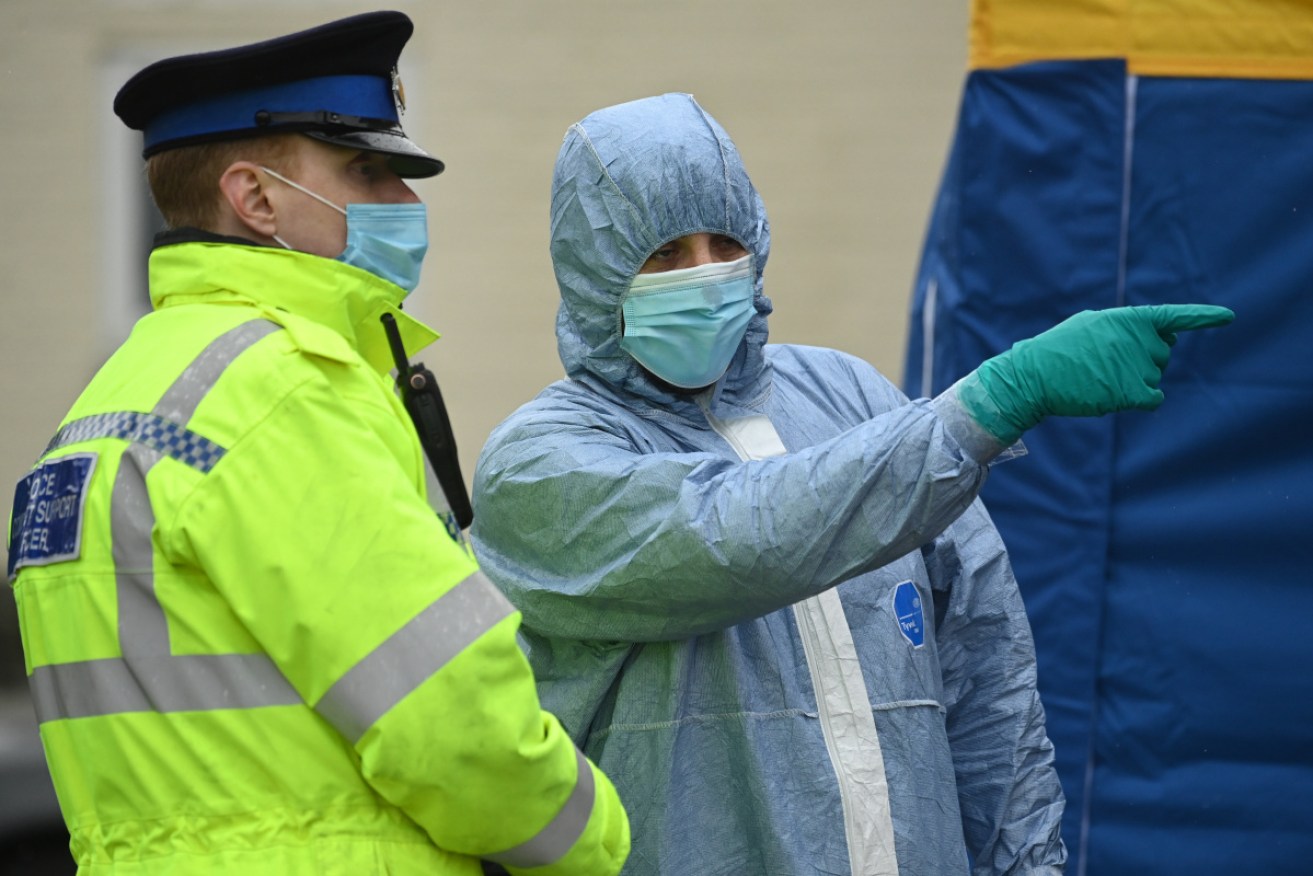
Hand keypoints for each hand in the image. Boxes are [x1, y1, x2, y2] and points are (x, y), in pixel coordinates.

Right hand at [958, 304, 1234, 444]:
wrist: (1034, 376)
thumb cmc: (1057, 351)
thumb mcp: (1090, 326)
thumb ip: (1125, 328)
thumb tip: (1160, 337)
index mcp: (1127, 319)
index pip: (1173, 316)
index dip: (1203, 317)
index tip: (1228, 317)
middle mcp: (1138, 339)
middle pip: (1163, 353)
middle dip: (1144, 358)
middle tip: (1108, 363)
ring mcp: (1136, 365)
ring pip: (1155, 376)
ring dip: (1135, 380)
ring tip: (1100, 378)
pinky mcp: (1131, 391)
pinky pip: (1154, 398)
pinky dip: (1141, 399)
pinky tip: (1116, 395)